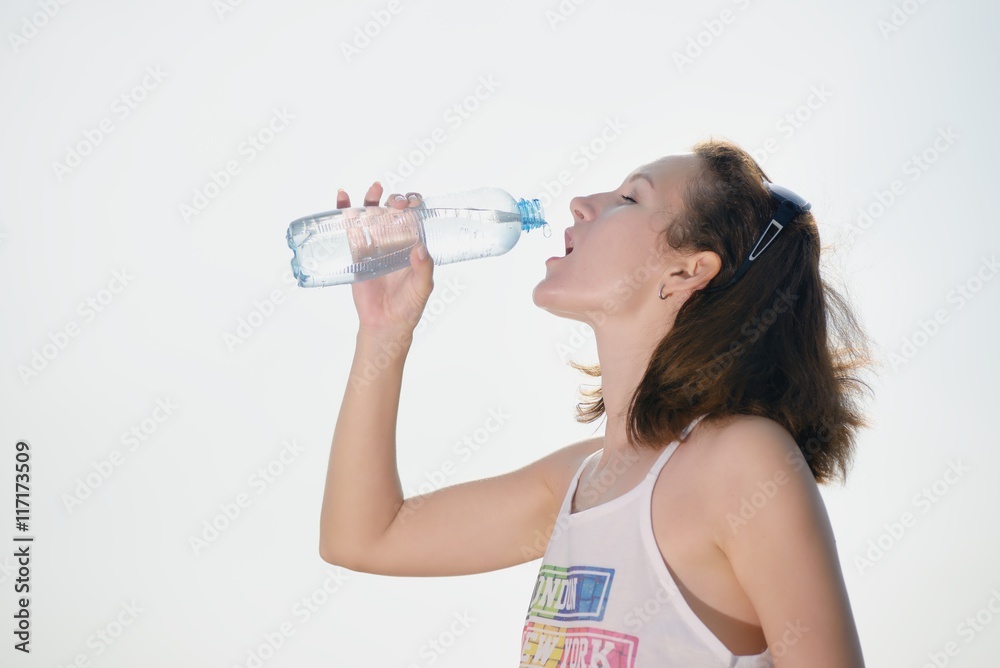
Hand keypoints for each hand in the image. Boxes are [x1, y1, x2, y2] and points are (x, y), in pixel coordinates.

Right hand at [340, 182, 432, 336]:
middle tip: (395, 203)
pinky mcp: (356, 251)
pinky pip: (350, 229)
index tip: (412, 202)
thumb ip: (424, 269)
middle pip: (393, 212)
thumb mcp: (422, 287)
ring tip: (375, 188)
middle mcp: (394, 241)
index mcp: (412, 245)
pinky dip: (344, 210)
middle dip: (394, 200)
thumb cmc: (408, 306)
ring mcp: (374, 244)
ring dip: (372, 198)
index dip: (414, 205)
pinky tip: (343, 198)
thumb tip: (420, 248)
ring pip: (372, 215)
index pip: (414, 218)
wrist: (384, 323)